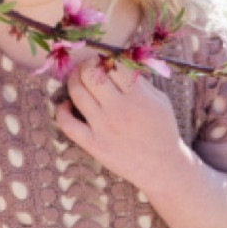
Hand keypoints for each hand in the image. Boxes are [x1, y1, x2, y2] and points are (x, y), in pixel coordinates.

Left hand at [55, 53, 186, 193]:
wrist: (165, 168)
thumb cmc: (162, 130)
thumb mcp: (160, 100)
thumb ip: (139, 80)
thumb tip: (116, 60)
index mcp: (138, 97)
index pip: (111, 65)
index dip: (103, 59)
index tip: (102, 61)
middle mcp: (119, 110)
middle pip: (90, 75)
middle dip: (86, 66)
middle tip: (88, 68)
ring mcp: (104, 128)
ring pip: (77, 93)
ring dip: (73, 81)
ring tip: (77, 79)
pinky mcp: (94, 145)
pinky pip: (68, 124)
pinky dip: (62, 111)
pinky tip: (67, 105)